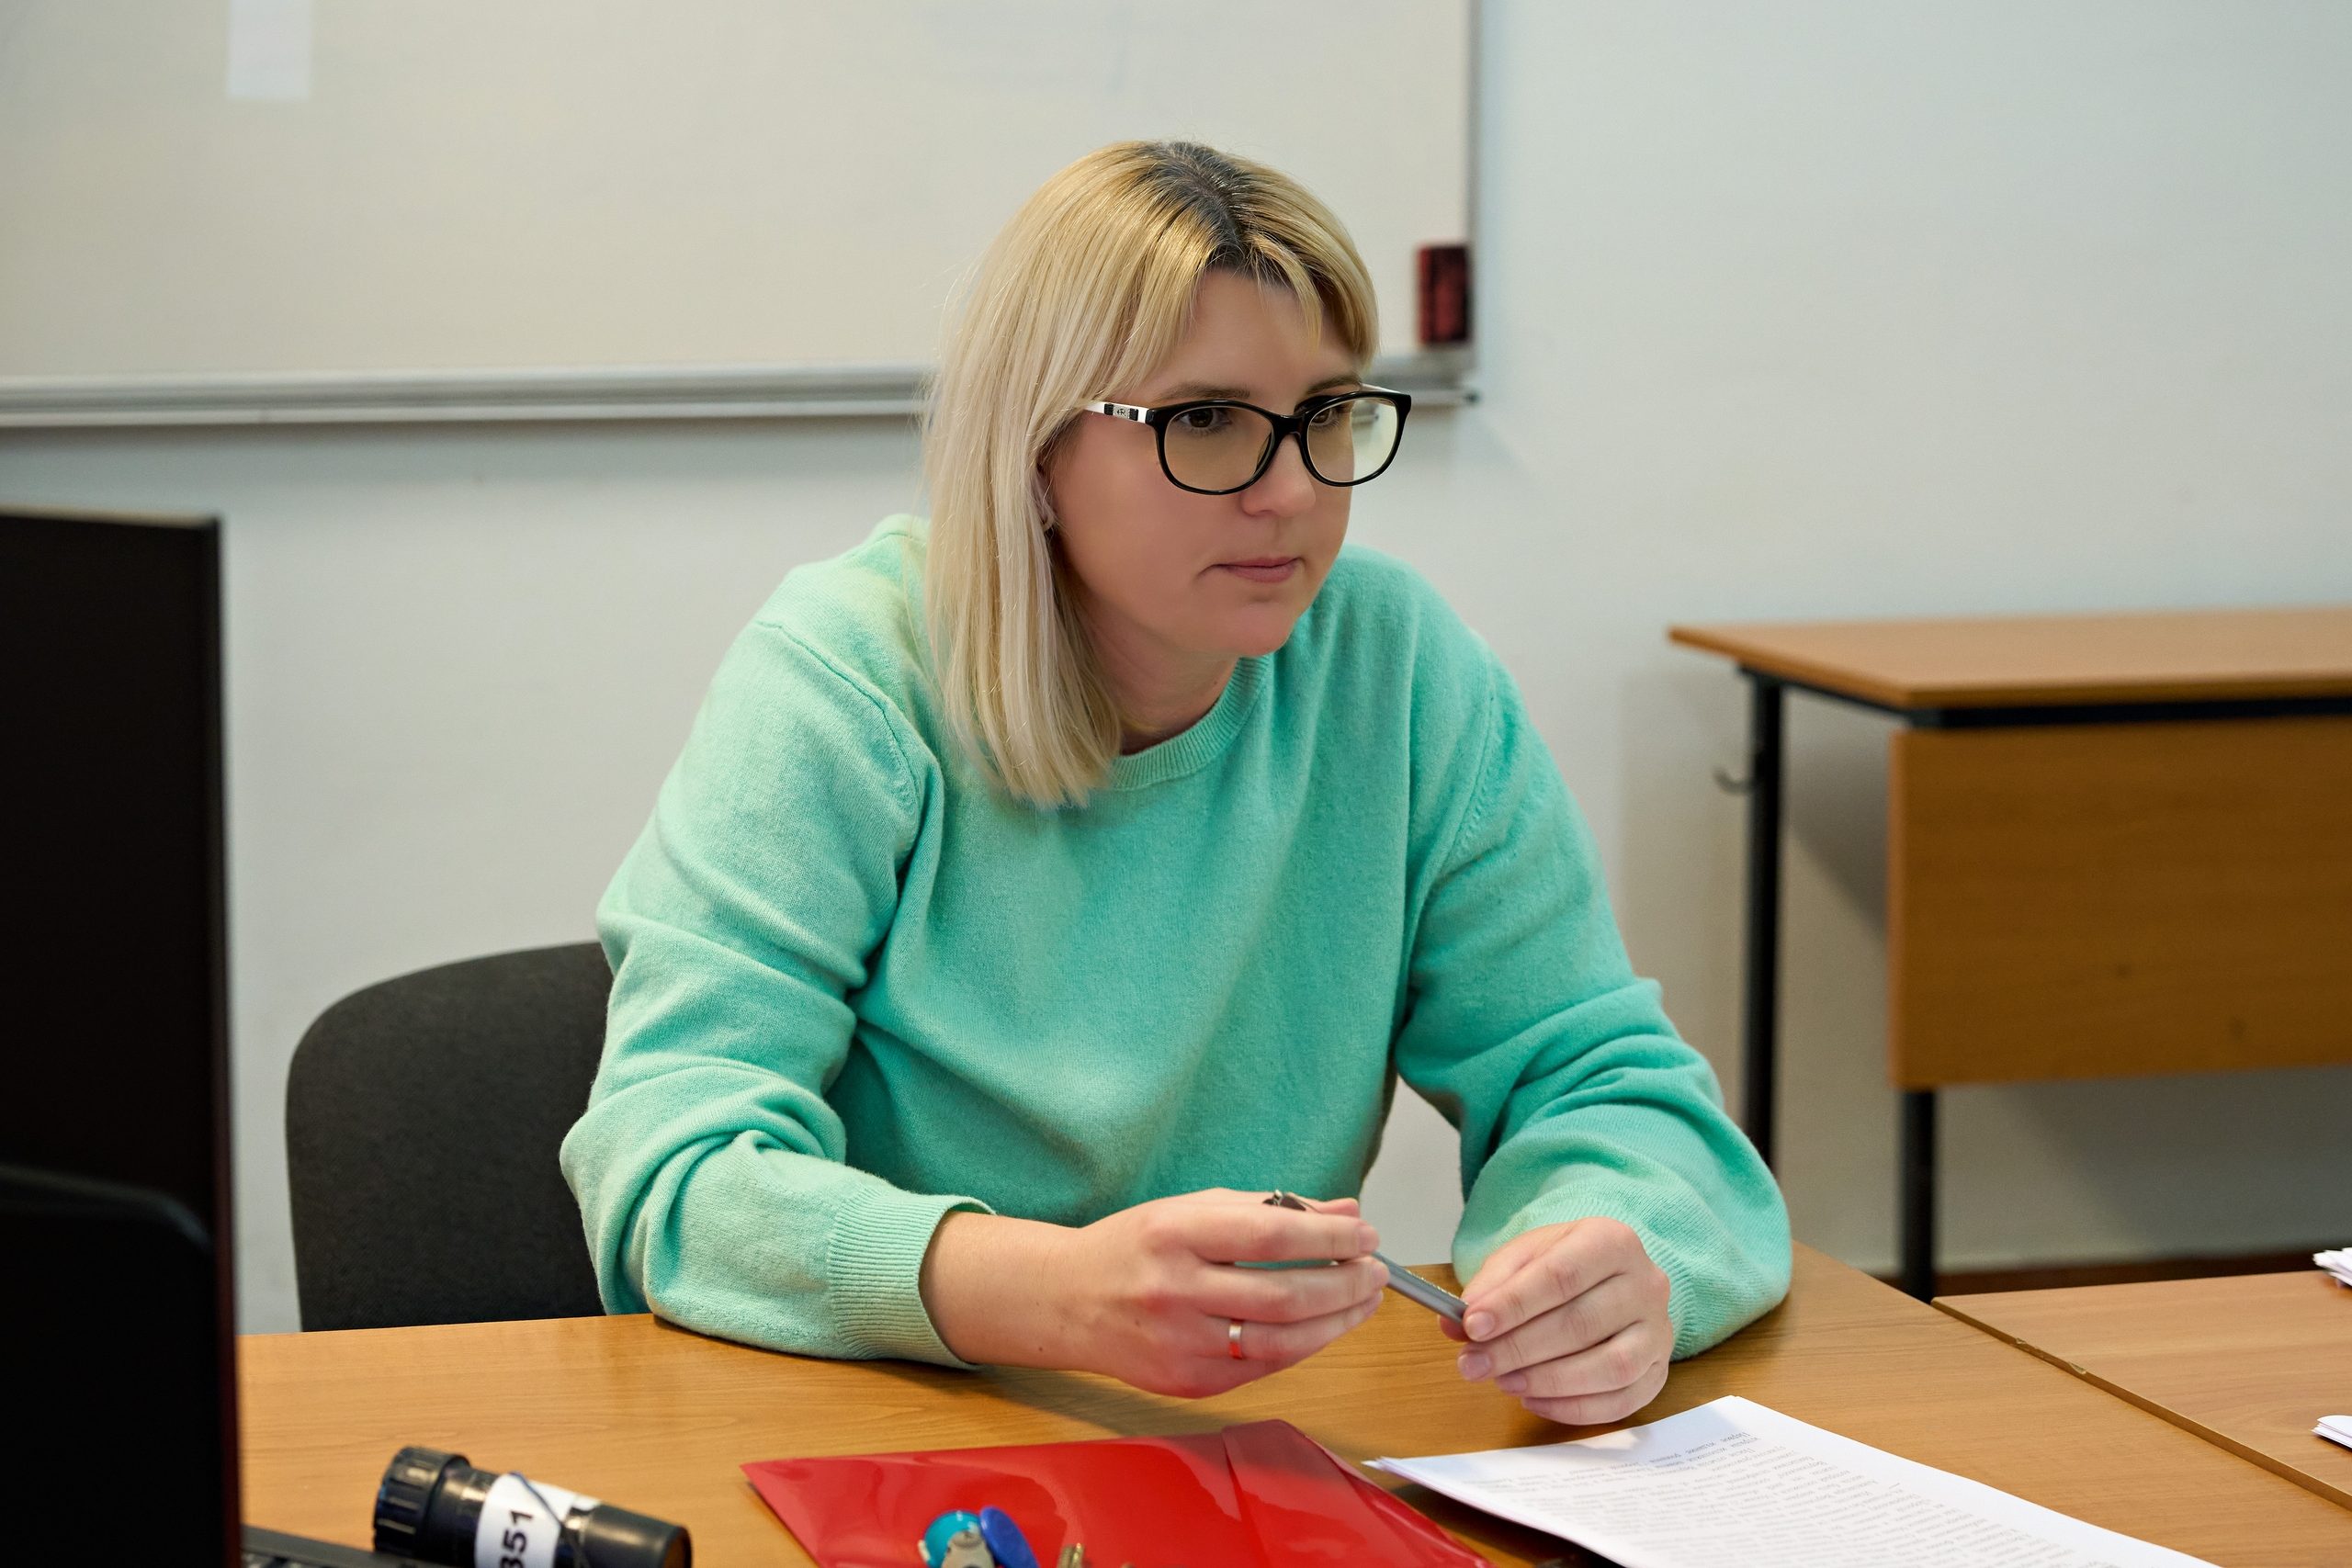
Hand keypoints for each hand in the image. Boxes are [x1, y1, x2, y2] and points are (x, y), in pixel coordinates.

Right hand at [920, 1189, 1387, 1398]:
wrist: (1067, 1300)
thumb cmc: (1136, 1245)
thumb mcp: (1194, 1207)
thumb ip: (1271, 1209)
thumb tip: (1346, 1214)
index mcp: (1174, 1234)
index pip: (1271, 1236)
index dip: (1329, 1240)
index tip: (1366, 1235)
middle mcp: (1174, 1291)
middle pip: (1284, 1295)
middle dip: (1345, 1284)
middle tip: (1376, 1270)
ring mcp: (1179, 1344)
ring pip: (1282, 1341)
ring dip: (1337, 1321)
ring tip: (1364, 1300)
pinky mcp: (1186, 1383)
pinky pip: (1262, 1367)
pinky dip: (1303, 1346)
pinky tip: (1323, 1326)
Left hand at [1444, 1217, 1671, 1424]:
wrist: (1613, 1276)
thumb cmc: (1564, 1265)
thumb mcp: (1525, 1255)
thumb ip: (1491, 1284)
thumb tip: (1456, 1322)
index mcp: (1611, 1240)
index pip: (1560, 1276)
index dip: (1513, 1305)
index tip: (1472, 1326)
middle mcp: (1646, 1283)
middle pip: (1580, 1324)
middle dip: (1518, 1349)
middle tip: (1473, 1364)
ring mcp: (1658, 1330)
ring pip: (1608, 1367)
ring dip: (1546, 1381)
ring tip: (1502, 1381)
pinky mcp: (1659, 1370)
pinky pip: (1620, 1401)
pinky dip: (1572, 1408)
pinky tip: (1533, 1400)